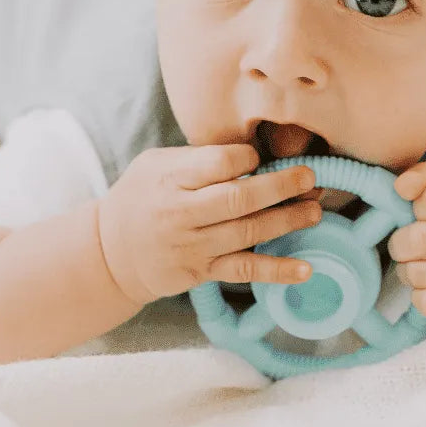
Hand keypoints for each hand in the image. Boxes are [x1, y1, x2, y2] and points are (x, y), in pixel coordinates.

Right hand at [97, 144, 321, 306]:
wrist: (110, 252)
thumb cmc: (141, 197)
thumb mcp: (155, 165)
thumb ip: (197, 158)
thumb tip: (250, 154)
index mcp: (170, 178)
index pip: (218, 163)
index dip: (246, 158)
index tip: (258, 156)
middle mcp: (181, 214)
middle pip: (238, 199)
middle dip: (280, 186)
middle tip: (310, 177)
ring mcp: (193, 247)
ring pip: (247, 233)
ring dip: (287, 221)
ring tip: (315, 210)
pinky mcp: (202, 273)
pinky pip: (244, 271)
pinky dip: (277, 271)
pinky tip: (305, 269)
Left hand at [387, 161, 425, 321]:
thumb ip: (423, 175)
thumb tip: (401, 188)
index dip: (418, 206)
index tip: (425, 211)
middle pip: (418, 240)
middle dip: (403, 242)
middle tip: (411, 241)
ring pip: (418, 274)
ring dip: (408, 269)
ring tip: (421, 261)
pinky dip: (420, 297)